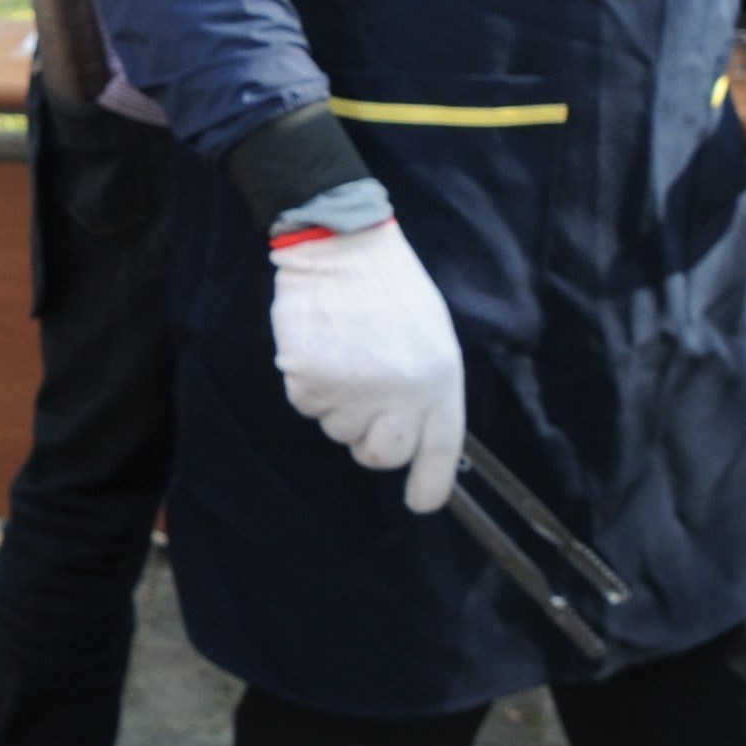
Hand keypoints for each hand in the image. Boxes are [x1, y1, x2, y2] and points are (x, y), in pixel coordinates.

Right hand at [268, 217, 465, 511]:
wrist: (341, 244)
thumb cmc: (387, 288)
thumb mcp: (431, 337)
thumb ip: (426, 389)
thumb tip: (412, 435)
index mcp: (439, 379)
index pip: (440, 450)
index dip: (430, 484)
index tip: (420, 501)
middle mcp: (401, 391)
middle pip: (380, 454)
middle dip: (368, 440)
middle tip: (361, 405)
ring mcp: (355, 387)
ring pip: (336, 427)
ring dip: (335, 401)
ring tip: (343, 351)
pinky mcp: (312, 376)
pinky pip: (305, 402)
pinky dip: (307, 380)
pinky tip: (320, 343)